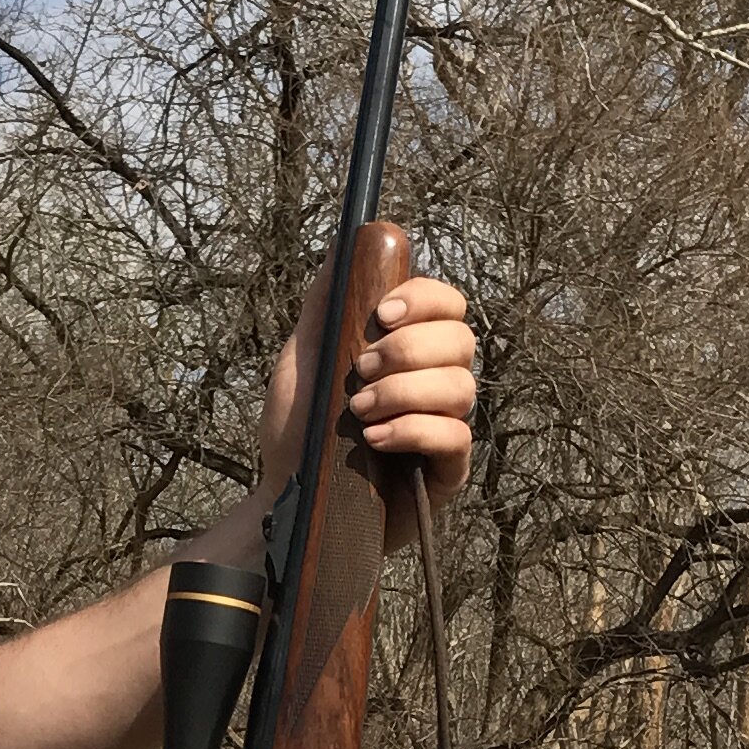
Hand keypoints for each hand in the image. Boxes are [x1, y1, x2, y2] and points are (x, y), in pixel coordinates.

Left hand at [255, 238, 481, 545]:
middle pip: (462, 340)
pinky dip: (414, 429)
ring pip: (461, 388)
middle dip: (410, 348)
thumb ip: (326, 306)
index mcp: (411, 351)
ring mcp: (446, 428)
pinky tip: (375, 439)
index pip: (448, 305)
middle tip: (362, 369)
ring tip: (359, 412)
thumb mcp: (302, 358)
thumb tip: (343, 248)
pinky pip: (456, 437)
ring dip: (405, 391)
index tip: (381, 314)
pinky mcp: (447, 473)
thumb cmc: (296, 433)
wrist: (287, 500)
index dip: (424, 299)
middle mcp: (436, 384)